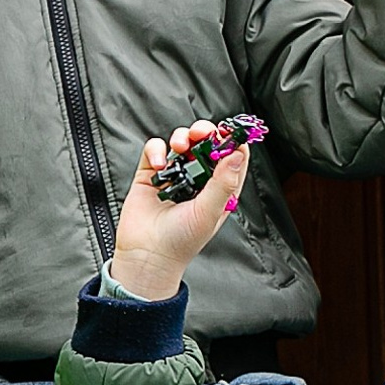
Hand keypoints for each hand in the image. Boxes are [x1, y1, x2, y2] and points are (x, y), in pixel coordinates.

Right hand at [108, 122, 251, 303]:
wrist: (147, 254)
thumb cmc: (181, 241)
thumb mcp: (209, 212)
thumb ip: (223, 182)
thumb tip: (237, 154)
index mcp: (219, 188)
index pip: (233, 157)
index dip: (233, 140)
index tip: (230, 130)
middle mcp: (198, 179)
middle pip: (206, 143)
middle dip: (205, 133)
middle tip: (202, 134)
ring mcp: (174, 175)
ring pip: (182, 142)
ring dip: (181, 137)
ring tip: (179, 147)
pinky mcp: (150, 175)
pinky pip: (155, 150)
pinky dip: (157, 151)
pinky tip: (159, 164)